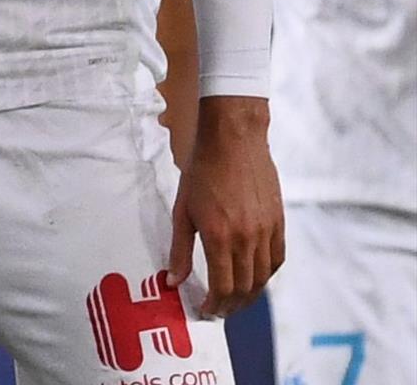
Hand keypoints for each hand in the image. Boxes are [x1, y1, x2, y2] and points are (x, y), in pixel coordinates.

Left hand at [170, 96, 282, 316]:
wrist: (234, 142)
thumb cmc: (202, 173)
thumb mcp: (182, 211)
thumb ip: (179, 249)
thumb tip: (173, 280)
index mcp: (219, 237)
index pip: (222, 286)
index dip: (215, 304)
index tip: (205, 309)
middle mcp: (247, 239)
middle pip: (244, 287)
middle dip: (231, 304)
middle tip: (219, 310)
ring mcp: (266, 232)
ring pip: (263, 277)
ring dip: (250, 294)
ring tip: (236, 300)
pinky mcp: (278, 223)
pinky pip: (277, 259)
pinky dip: (267, 274)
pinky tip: (255, 278)